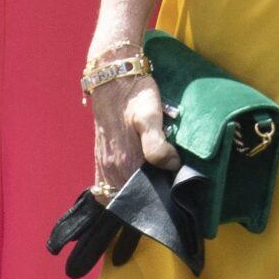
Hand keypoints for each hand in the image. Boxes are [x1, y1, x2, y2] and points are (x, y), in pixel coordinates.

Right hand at [90, 69, 178, 197]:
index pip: (143, 195)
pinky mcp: (103, 158)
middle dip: (150, 199)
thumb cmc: (135, 95)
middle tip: (170, 190)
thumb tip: (171, 166)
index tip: (176, 193)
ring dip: (137, 193)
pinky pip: (108, 185)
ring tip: (158, 185)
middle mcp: (111, 168)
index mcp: (124, 162)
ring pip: (120, 193)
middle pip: (131, 197)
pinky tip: (139, 181)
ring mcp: (105, 165)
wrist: (113, 79)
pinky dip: (123, 188)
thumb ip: (157, 144)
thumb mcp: (150, 116)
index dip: (161, 198)